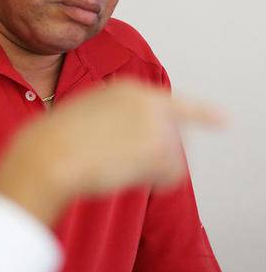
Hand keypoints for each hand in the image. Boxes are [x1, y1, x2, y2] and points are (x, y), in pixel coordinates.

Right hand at [0, 80, 222, 224]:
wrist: (49, 153)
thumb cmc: (54, 139)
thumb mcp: (82, 114)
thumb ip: (112, 117)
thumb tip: (126, 139)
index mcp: (127, 88)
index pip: (172, 103)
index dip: (199, 113)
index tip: (221, 119)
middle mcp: (148, 99)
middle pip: (173, 135)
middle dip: (154, 154)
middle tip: (117, 161)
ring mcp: (156, 122)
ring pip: (172, 156)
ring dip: (149, 169)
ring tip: (113, 165)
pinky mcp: (160, 147)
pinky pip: (171, 175)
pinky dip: (154, 182)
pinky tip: (126, 175)